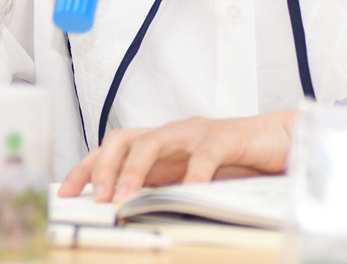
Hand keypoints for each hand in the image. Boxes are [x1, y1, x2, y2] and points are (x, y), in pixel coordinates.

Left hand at [58, 111, 294, 201]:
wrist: (282, 141)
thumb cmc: (236, 162)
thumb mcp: (191, 180)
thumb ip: (163, 188)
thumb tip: (124, 213)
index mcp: (162, 145)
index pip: (112, 148)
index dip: (86, 167)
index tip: (64, 192)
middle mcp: (173, 134)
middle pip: (123, 138)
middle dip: (102, 167)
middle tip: (95, 198)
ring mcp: (197, 133)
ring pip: (154, 140)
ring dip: (133, 170)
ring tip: (122, 197)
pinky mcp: (226, 137)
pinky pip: (204, 156)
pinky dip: (192, 177)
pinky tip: (186, 195)